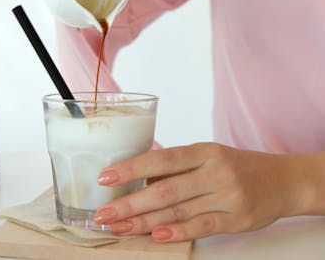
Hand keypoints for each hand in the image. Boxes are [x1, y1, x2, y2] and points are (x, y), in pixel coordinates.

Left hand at [94, 143, 305, 241]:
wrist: (283, 180)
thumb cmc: (236, 166)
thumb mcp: (208, 156)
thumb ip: (177, 168)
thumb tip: (136, 181)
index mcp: (204, 151)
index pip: (163, 159)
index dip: (132, 168)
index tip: (106, 178)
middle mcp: (216, 171)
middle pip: (166, 189)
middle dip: (131, 203)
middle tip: (104, 214)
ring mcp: (228, 195)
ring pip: (179, 210)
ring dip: (145, 221)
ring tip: (120, 227)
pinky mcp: (237, 218)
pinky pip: (203, 226)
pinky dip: (178, 232)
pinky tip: (156, 235)